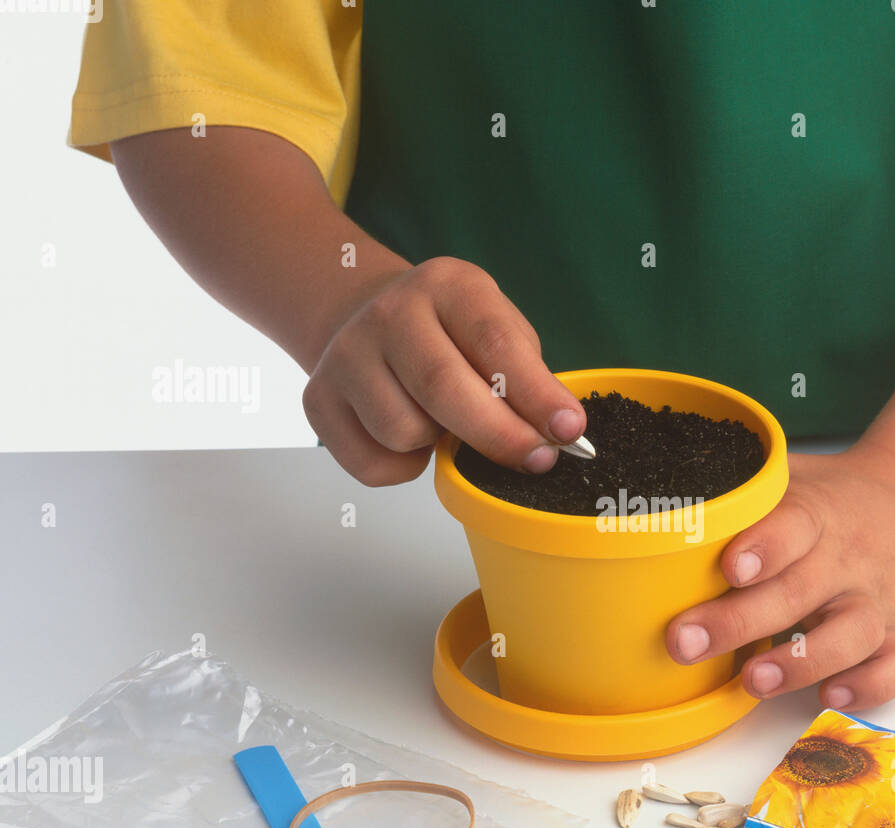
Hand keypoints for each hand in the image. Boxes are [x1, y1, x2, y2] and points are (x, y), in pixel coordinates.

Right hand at [303, 257, 585, 485]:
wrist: (366, 320)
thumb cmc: (452, 336)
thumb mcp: (499, 331)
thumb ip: (528, 377)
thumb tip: (560, 434)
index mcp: (447, 285)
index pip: (494, 341)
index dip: (536, 393)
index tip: (569, 430)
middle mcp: (389, 313)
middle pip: (443, 388)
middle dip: (500, 436)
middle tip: (537, 460)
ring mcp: (345, 355)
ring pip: (403, 432)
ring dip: (439, 445)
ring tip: (446, 425)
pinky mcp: (318, 400)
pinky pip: (373, 463)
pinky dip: (404, 468)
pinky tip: (412, 439)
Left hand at [666, 444, 894, 710]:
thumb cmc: (825, 498)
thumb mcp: (785, 479)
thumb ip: (736, 495)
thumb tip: (653, 509)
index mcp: (816, 514)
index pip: (795, 525)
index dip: (765, 546)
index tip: (728, 567)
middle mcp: (846, 558)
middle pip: (801, 590)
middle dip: (740, 621)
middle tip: (685, 642)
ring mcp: (874, 597)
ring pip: (853, 632)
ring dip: (803, 661)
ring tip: (754, 681)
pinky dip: (873, 684)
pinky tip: (832, 696)